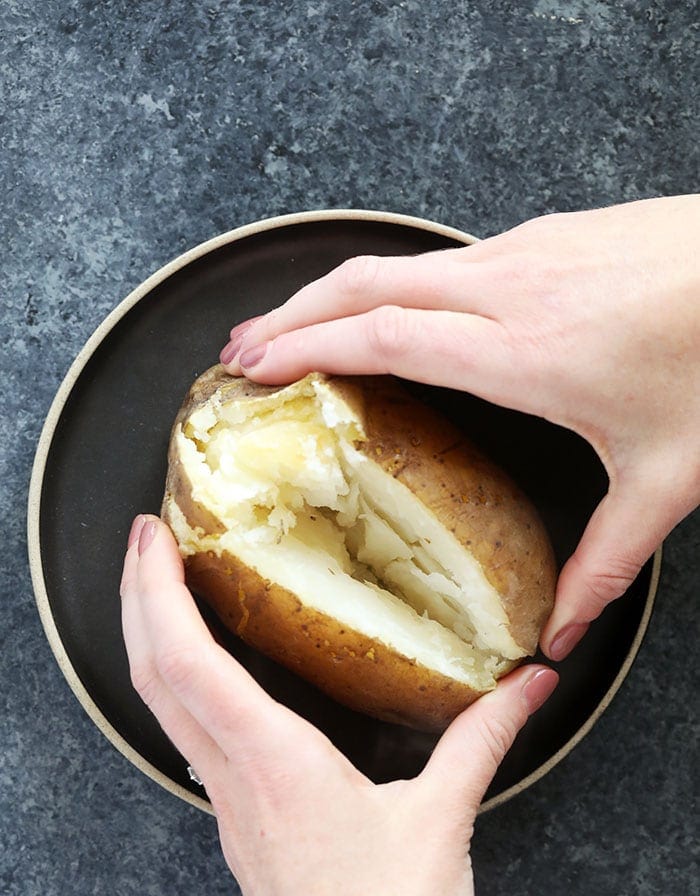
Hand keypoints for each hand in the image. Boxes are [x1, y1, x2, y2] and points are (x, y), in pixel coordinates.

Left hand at [120, 515, 557, 895]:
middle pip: (156, 676)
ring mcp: (229, 810)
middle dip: (138, 597)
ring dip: (153, 643)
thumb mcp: (444, 817)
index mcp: (274, 764)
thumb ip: (484, 737)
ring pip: (166, 711)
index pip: (187, 662)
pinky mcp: (240, 831)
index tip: (154, 537)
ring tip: (164, 593)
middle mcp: (236, 782)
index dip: (159, 592)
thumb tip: (528, 686)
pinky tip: (207, 682)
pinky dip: (182, 689)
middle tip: (144, 540)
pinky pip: (192, 743)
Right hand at [220, 195, 699, 660]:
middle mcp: (509, 289)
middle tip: (243, 347)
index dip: (306, 348)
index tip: (254, 366)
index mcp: (520, 351)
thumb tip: (565, 632)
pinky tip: (393, 308)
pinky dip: (392, 281)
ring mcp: (527, 251)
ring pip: (399, 262)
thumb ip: (605, 560)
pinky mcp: (549, 235)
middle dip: (292, 312)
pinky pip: (445, 257)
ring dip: (334, 291)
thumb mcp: (667, 477)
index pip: (382, 337)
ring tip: (296, 326)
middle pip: (366, 285)